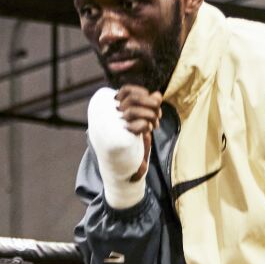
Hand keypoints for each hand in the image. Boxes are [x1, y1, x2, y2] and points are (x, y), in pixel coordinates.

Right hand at [87, 87, 150, 207]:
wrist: (124, 172)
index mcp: (108, 110)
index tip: (154, 103)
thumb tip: (158, 94)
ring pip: (134, 110)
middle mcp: (105, 117)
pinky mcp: (118, 138)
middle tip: (158, 115)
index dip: (143, 95)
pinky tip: (148, 131)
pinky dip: (147, 126)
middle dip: (151, 105)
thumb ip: (147, 107)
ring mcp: (110, 127)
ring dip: (151, 115)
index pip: (126, 91)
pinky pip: (138, 124)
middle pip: (132, 98)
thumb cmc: (130, 146)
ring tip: (155, 125)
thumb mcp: (141, 121)